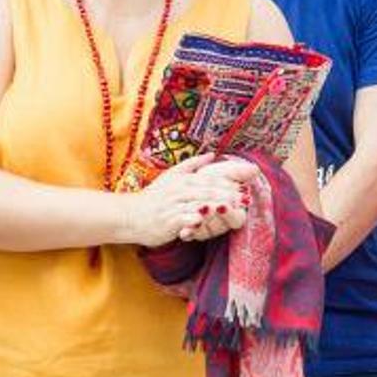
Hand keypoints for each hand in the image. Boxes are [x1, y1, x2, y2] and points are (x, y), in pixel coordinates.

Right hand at [126, 154, 247, 246]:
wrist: (130, 215)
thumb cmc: (154, 197)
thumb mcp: (172, 176)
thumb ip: (192, 165)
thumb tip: (212, 154)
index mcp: (183, 179)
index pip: (210, 180)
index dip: (229, 183)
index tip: (246, 187)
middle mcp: (179, 190)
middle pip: (208, 191)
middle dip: (228, 195)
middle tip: (246, 200)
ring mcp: (173, 205)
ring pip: (198, 204)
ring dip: (217, 207)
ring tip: (233, 209)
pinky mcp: (168, 221)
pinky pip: (184, 219)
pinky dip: (195, 220)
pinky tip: (206, 221)